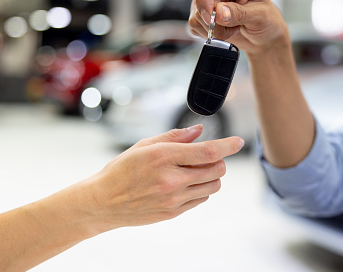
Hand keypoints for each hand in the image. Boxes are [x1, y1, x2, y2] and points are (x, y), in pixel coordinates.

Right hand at [82, 125, 243, 230]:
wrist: (103, 202)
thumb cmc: (121, 170)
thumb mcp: (144, 145)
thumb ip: (175, 136)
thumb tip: (199, 130)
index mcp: (164, 157)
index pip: (207, 150)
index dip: (228, 145)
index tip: (239, 141)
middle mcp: (171, 179)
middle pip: (216, 169)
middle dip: (218, 160)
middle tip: (207, 155)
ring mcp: (173, 198)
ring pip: (213, 186)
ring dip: (212, 175)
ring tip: (195, 170)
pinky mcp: (173, 212)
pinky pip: (201, 199)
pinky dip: (201, 189)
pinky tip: (186, 183)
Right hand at [188, 0, 288, 55]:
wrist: (266, 37)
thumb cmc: (268, 20)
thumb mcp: (260, 15)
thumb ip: (239, 13)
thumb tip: (219, 12)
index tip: (211, 16)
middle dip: (212, 21)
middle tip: (230, 28)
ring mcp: (211, 2)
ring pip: (196, 16)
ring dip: (213, 30)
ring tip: (232, 29)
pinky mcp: (206, 17)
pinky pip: (195, 26)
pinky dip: (209, 34)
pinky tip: (225, 32)